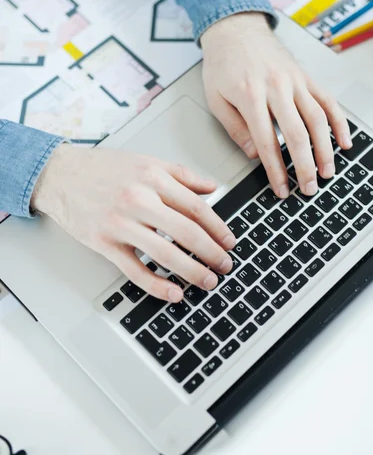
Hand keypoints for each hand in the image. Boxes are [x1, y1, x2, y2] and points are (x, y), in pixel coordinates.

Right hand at [31, 146, 235, 301]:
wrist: (59, 175)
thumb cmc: (102, 169)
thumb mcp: (146, 162)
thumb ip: (181, 174)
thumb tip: (212, 188)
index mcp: (152, 178)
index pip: (195, 207)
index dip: (218, 227)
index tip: (230, 241)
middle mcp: (138, 200)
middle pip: (186, 232)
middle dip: (211, 252)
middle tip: (225, 265)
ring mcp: (120, 223)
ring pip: (164, 253)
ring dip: (192, 271)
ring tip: (208, 281)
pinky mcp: (104, 243)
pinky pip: (134, 270)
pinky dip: (156, 285)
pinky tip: (174, 293)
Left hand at [201, 13, 351, 197]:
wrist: (235, 29)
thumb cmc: (222, 64)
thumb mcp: (216, 99)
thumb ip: (235, 129)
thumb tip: (254, 155)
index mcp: (250, 96)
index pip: (267, 142)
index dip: (276, 170)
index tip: (281, 188)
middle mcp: (276, 88)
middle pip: (297, 134)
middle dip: (305, 166)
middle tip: (309, 188)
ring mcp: (295, 81)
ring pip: (317, 119)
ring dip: (325, 149)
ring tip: (327, 171)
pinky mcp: (305, 77)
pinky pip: (327, 101)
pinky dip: (339, 122)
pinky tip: (343, 141)